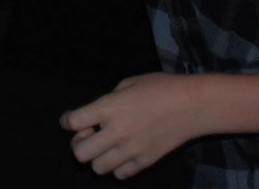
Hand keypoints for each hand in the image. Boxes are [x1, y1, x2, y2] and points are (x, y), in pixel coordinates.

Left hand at [59, 73, 198, 179]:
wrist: (192, 106)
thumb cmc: (160, 87)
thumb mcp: (129, 83)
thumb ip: (108, 99)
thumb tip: (97, 114)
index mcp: (110, 107)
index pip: (74, 122)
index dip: (67, 121)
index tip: (70, 120)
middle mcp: (117, 131)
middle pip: (80, 153)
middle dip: (78, 144)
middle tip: (89, 134)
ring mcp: (131, 150)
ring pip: (97, 169)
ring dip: (97, 157)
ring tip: (106, 145)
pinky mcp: (145, 162)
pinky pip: (120, 174)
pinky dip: (117, 166)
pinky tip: (123, 153)